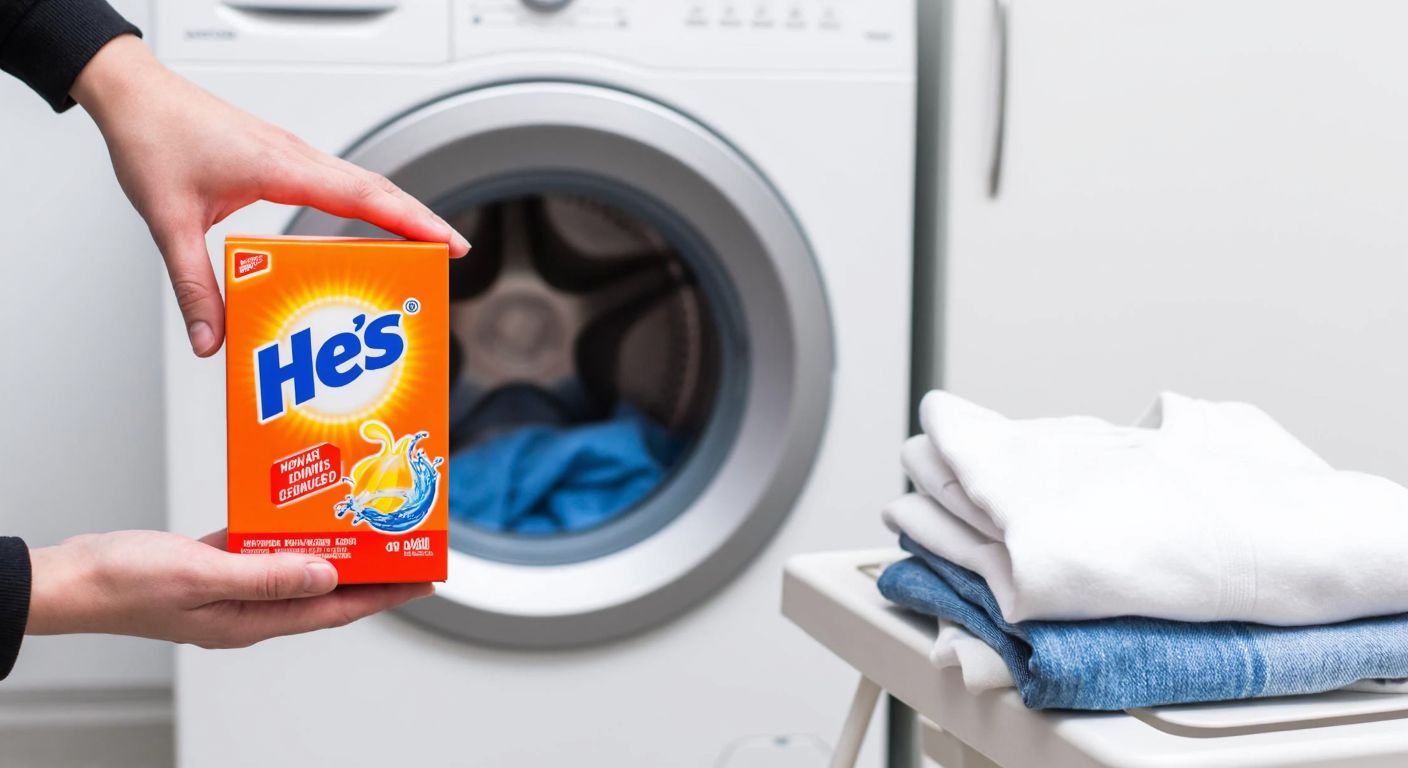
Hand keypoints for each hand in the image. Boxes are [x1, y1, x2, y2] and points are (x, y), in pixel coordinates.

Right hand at [25, 530, 431, 648]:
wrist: (74, 576)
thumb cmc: (127, 582)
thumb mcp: (203, 575)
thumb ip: (267, 576)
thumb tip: (326, 577)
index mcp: (250, 621)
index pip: (335, 609)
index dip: (383, 595)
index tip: (421, 579)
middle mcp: (249, 607)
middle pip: (327, 590)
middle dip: (370, 571)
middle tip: (408, 545)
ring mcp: (233, 586)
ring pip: (300, 566)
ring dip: (334, 548)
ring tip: (370, 524)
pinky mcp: (216, 563)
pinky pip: (266, 547)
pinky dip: (291, 531)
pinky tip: (308, 510)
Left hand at [70, 35, 469, 357]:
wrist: (134, 96)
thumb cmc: (153, 138)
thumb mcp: (168, 221)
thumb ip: (193, 284)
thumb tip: (211, 338)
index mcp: (280, 167)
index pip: (362, 197)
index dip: (410, 221)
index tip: (446, 243)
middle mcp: (295, 157)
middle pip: (377, 189)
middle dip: (421, 221)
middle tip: (453, 252)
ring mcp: (292, 155)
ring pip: (362, 182)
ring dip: (397, 211)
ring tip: (424, 245)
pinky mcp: (282, 158)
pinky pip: (340, 181)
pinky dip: (368, 203)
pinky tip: (369, 226)